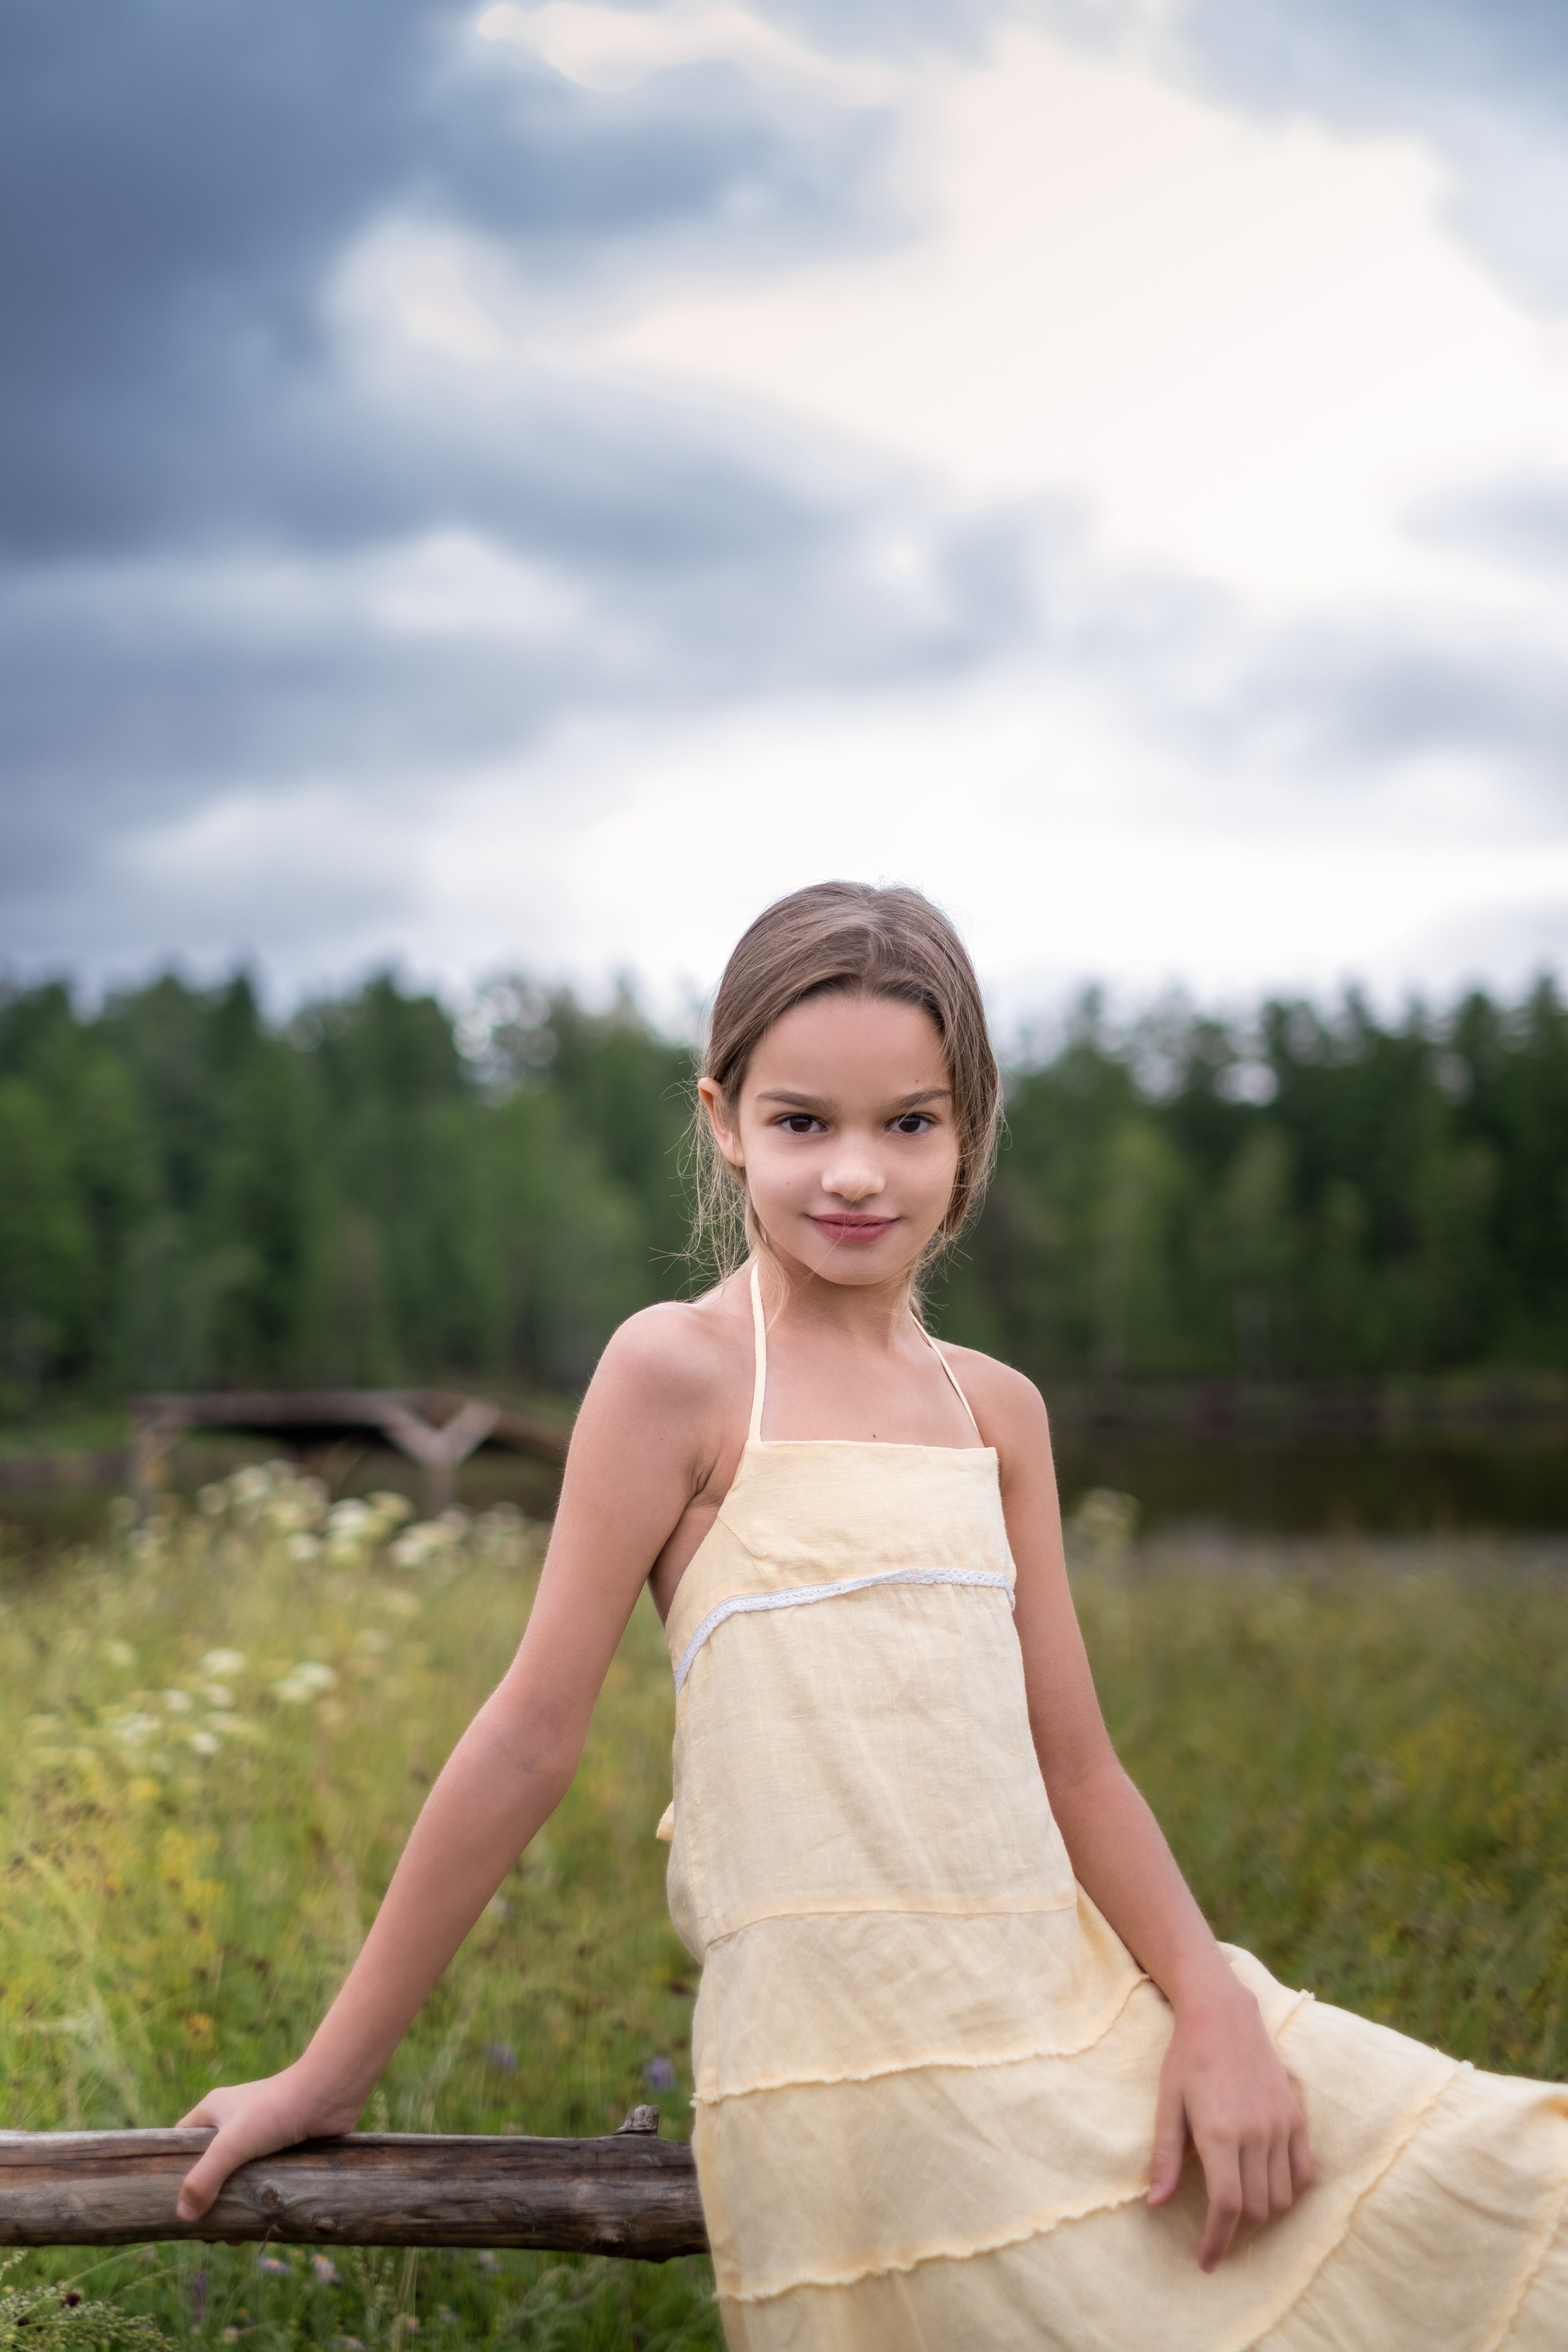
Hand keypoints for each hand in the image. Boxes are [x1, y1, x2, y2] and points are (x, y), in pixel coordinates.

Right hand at [175, 2064, 359, 2221]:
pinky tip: (256, 2225)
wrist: (330, 2094)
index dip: (173, 2171)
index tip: (169, 2204)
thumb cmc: (276, 2110)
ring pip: (237, 2177)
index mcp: (214, 2111)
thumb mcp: (233, 2144)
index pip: (181, 2142)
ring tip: (232, 2238)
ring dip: (234, 2205)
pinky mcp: (282, 2148)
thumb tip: (183, 2216)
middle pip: (210, 2166)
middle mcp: (234, 2122)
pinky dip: (257, 2200)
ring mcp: (260, 2135)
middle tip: (206, 2233)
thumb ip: (205, 2178)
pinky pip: (262, 2179)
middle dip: (207, 2198)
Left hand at [1146, 1980, 1314, 2270]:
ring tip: (1238, 2215)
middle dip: (1235, 2232)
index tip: (1206, 2261)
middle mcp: (1255, 2133)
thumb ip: (1166, 2156)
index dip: (1217, 2240)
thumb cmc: (1187, 2058)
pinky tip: (1269, 2191)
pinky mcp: (1296, 2117)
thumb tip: (1156, 2204)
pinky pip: (1304, 2172)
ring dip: (1261, 2215)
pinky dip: (1290, 2192)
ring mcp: (1281, 2125)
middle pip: (1255, 2208)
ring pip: (1281, 2197)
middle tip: (1217, 2238)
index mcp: (1219, 2132)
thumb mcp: (1167, 2103)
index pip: (1226, 2205)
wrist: (1223, 2015)